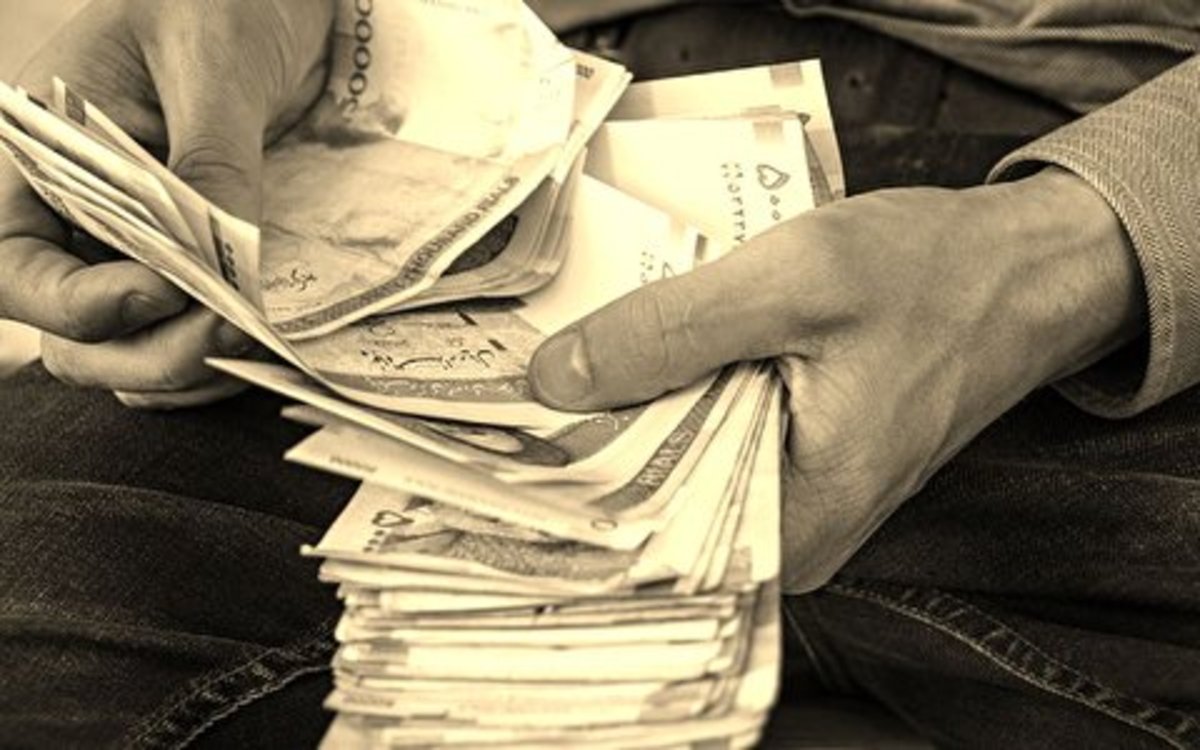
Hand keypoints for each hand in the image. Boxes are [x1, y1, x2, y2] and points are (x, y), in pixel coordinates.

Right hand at [0, 0, 332, 408]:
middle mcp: (70, 216)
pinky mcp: (186, 262)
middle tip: (229, 330)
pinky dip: (215, 350)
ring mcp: (128, 246)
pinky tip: (260, 336)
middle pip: (75, 337)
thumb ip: (211, 160)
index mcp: (34, 157)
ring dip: (186, 365)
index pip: (16, 270)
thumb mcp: (209, 61)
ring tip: (252, 339)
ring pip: (130, 350)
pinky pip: (183, 332)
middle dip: (148, 351)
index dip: (82, 305)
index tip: (166, 291)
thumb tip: (226, 263)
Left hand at [530, 168, 1145, 590]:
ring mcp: (795, 498)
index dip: (568, 494)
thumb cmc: (932, 277)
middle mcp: (793, 535)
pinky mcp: (795, 459)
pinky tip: (636, 360)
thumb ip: (671, 332)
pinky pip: (708, 441)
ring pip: (676, 471)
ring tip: (564, 371)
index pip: (648, 543)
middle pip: (653, 506)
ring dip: (627, 417)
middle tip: (518, 393)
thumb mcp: (794, 282)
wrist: (1020, 271)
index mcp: (798, 524)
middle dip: (588, 447)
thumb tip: (556, 378)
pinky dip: (672, 400)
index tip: (502, 451)